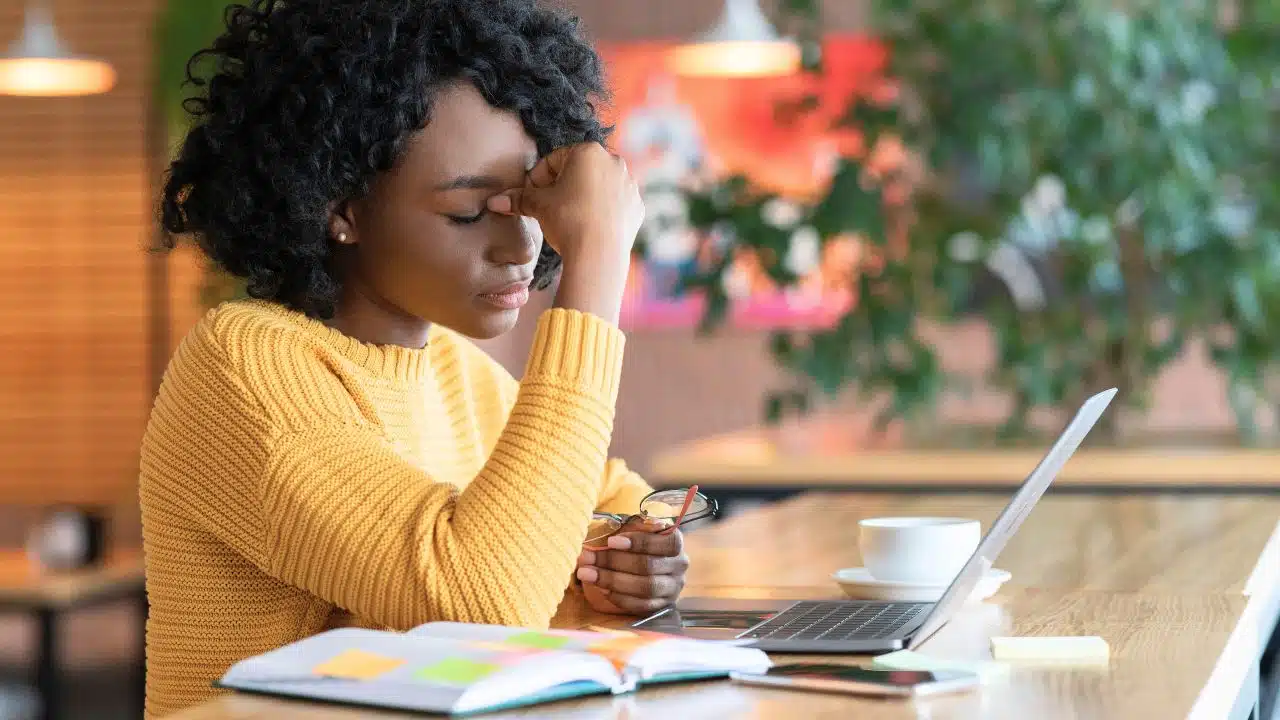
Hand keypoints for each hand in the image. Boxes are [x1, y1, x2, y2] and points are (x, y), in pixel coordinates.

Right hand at [486, 143, 643, 323]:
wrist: (599, 254)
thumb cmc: (568, 221)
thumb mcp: (539, 206)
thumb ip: (518, 199)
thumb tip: (494, 202)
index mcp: (588, 152)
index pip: (554, 160)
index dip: (538, 180)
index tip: (532, 197)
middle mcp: (613, 162)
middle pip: (578, 171)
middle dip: (562, 187)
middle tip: (549, 208)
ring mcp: (629, 184)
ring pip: (598, 186)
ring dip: (583, 197)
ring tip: (570, 219)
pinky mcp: (637, 206)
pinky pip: (614, 204)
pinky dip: (602, 211)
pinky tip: (590, 227)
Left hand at [575, 518, 688, 615]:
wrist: (645, 566)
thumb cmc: (636, 543)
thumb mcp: (635, 530)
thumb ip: (625, 528)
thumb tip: (601, 531)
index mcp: (675, 542)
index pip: (666, 542)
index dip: (639, 542)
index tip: (611, 541)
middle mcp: (679, 566)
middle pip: (649, 566)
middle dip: (614, 561)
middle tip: (586, 557)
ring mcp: (672, 588)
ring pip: (645, 587)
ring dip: (612, 580)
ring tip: (587, 573)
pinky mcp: (662, 606)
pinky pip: (641, 605)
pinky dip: (619, 597)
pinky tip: (601, 589)